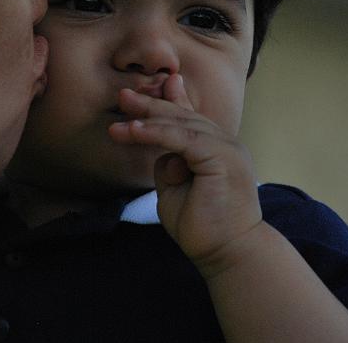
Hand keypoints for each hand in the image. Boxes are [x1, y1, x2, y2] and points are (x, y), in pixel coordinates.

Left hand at [108, 75, 262, 277]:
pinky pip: (184, 139)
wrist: (228, 253)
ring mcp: (228, 148)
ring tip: (120, 117)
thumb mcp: (175, 191)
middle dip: (152, 105)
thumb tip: (161, 152)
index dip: (169, 102)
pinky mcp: (223, 157)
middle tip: (123, 95)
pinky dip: (157, 133)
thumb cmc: (203, 229)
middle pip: (185, 117)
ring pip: (183, 124)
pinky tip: (134, 130)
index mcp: (217, 150)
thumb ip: (168, 166)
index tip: (143, 94)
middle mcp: (226, 144)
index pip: (191, 120)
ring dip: (148, 118)